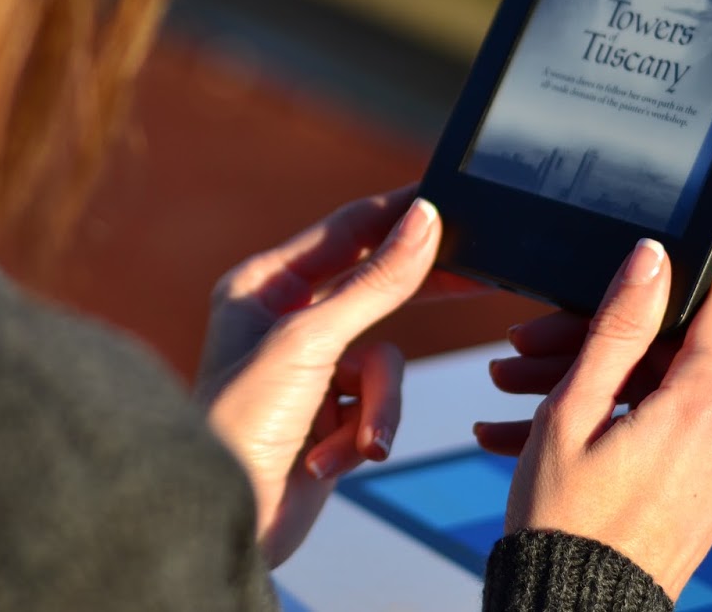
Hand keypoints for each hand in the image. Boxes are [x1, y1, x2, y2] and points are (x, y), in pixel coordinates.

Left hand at [195, 187, 466, 565]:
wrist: (231, 518)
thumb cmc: (243, 421)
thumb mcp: (312, 341)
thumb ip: (376, 282)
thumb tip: (425, 219)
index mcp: (264, 285)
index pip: (345, 231)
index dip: (397, 212)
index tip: (448, 194)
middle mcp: (284, 320)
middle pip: (373, 288)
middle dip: (416, 298)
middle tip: (479, 275)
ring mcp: (310, 370)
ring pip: (385, 361)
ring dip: (377, 406)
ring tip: (357, 442)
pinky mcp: (331, 418)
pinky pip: (378, 406)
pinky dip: (365, 434)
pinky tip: (330, 464)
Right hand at [475, 241, 711, 599]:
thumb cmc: (566, 517)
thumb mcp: (576, 406)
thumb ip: (618, 325)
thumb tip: (654, 257)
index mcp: (707, 405)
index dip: (666, 279)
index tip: (611, 281)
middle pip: (667, 354)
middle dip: (588, 344)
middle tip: (516, 352)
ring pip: (651, 397)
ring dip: (580, 389)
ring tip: (505, 397)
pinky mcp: (703, 496)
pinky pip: (654, 440)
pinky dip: (600, 430)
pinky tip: (524, 436)